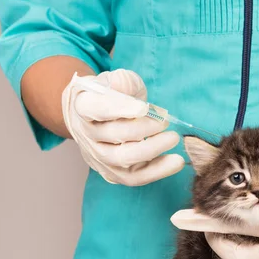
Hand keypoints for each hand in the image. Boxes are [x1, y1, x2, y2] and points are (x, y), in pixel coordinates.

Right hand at [62, 69, 184, 185]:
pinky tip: (175, 161)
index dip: (119, 109)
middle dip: (143, 129)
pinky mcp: (113, 172)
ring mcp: (98, 156)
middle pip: (114, 135)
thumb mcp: (117, 81)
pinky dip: (157, 171)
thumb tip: (123, 85)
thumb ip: (122, 81)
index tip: (143, 108)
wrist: (98, 118)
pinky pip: (135, 177)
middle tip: (165, 121)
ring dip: (152, 149)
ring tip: (172, 138)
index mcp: (83, 106)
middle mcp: (87, 134)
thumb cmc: (112, 95)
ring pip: (123, 159)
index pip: (96, 108)